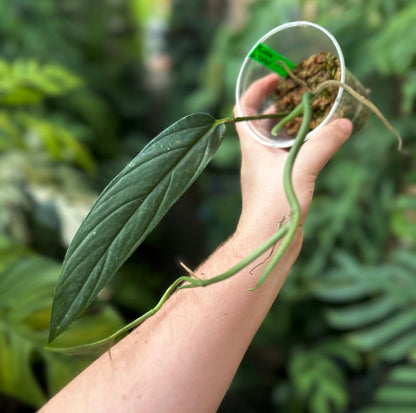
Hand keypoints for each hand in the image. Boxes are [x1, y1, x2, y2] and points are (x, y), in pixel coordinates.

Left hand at [234, 73, 352, 239]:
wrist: (266, 239)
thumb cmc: (274, 205)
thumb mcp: (300, 169)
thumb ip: (322, 144)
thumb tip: (343, 123)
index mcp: (252, 146)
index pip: (243, 108)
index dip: (255, 89)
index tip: (275, 78)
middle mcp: (256, 155)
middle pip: (263, 120)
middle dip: (280, 103)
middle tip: (302, 92)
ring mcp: (265, 169)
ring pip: (276, 138)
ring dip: (292, 123)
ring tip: (314, 112)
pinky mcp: (276, 181)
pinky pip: (286, 154)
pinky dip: (298, 143)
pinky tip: (316, 143)